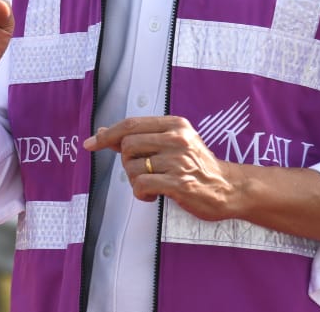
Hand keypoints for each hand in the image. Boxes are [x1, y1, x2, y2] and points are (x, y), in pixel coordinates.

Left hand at [84, 116, 238, 219]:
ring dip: (135, 180)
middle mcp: (177, 138)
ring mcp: (179, 161)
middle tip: (142, 172)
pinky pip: (141, 185)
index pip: (131, 124)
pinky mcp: (179, 183)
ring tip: (152, 184)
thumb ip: (140, 137)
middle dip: (127, 162)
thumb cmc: (197, 166)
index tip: (90, 144)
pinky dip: (141, 193)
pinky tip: (153, 195)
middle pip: (128, 145)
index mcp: (175, 124)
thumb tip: (104, 132)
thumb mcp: (173, 143)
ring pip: (133, 167)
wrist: (229, 188)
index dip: (107, 134)